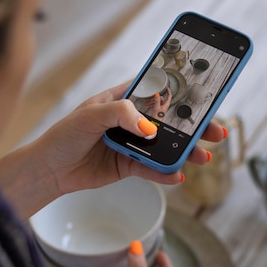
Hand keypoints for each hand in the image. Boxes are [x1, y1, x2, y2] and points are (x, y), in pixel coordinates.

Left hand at [35, 82, 224, 193]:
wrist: (50, 170)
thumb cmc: (65, 135)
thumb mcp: (90, 115)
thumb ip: (121, 114)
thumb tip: (150, 128)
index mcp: (122, 99)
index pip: (157, 91)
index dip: (181, 91)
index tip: (205, 94)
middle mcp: (131, 120)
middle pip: (169, 120)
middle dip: (193, 126)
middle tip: (215, 131)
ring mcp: (132, 143)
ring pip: (165, 146)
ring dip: (185, 151)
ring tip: (202, 157)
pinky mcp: (129, 165)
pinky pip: (152, 169)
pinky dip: (165, 172)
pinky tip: (177, 175)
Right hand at [144, 87, 171, 118]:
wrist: (155, 122)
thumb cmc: (157, 117)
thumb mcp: (156, 107)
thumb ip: (157, 100)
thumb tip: (157, 94)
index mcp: (166, 104)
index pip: (169, 96)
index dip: (168, 91)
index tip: (167, 88)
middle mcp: (164, 105)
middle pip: (160, 98)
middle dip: (155, 98)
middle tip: (151, 99)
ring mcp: (161, 107)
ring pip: (157, 101)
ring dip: (152, 102)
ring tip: (148, 104)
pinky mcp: (158, 109)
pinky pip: (155, 104)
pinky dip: (151, 105)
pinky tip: (148, 106)